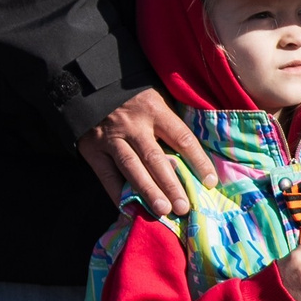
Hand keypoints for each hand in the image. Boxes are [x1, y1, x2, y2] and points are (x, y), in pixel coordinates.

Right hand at [76, 89, 216, 216]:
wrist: (90, 90)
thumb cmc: (134, 99)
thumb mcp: (157, 100)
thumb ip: (172, 125)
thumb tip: (196, 159)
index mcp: (154, 110)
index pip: (181, 138)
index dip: (198, 161)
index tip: (211, 182)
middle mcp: (132, 125)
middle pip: (155, 158)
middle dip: (170, 184)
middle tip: (183, 207)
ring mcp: (110, 138)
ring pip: (131, 167)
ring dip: (148, 191)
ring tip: (162, 210)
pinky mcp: (93, 150)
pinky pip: (107, 176)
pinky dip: (117, 194)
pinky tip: (130, 210)